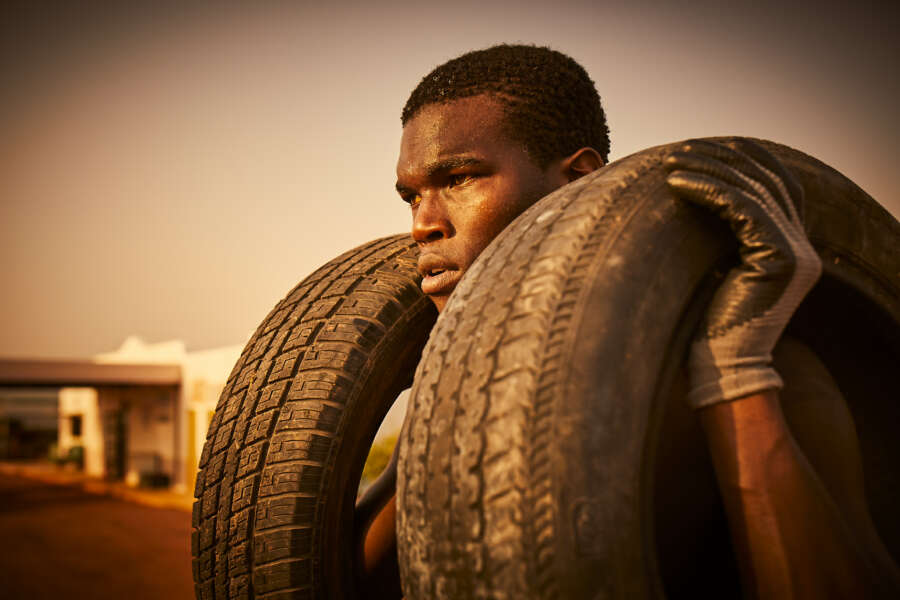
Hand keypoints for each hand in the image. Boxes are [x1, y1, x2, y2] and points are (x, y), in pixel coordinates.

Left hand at [664, 138, 821, 408]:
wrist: (719, 371)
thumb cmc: (706, 327)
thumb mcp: (716, 269)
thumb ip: (721, 235)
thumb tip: (693, 193)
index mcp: (793, 247)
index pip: (776, 184)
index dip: (743, 158)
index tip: (701, 148)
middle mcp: (804, 248)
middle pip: (766, 180)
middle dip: (721, 158)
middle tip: (679, 150)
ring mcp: (797, 254)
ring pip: (753, 190)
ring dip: (709, 169)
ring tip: (671, 162)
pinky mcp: (779, 261)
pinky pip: (742, 210)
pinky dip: (708, 191)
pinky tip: (677, 184)